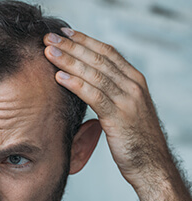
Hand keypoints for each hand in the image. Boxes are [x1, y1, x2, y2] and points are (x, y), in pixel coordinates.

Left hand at [43, 29, 191, 200]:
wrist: (152, 166)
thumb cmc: (134, 141)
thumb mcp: (123, 111)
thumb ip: (109, 95)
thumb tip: (86, 85)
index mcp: (133, 81)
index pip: (106, 53)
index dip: (84, 41)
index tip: (64, 33)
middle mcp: (133, 85)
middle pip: (98, 58)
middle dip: (71, 46)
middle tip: (49, 37)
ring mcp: (128, 99)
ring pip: (94, 73)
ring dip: (69, 60)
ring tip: (48, 51)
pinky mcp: (120, 116)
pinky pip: (94, 95)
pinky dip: (76, 84)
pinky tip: (59, 77)